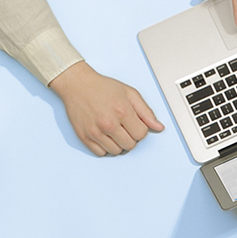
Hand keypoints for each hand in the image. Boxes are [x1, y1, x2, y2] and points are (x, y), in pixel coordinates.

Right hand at [48, 62, 163, 156]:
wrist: (77, 84)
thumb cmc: (103, 87)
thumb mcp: (129, 93)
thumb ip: (146, 112)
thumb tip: (159, 128)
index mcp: (122, 111)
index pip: (141, 134)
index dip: (140, 129)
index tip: (133, 122)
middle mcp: (108, 123)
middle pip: (130, 145)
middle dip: (130, 137)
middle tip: (123, 126)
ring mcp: (95, 132)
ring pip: (116, 152)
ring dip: (118, 143)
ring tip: (113, 130)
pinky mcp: (84, 137)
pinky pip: (101, 153)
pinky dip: (104, 147)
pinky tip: (104, 135)